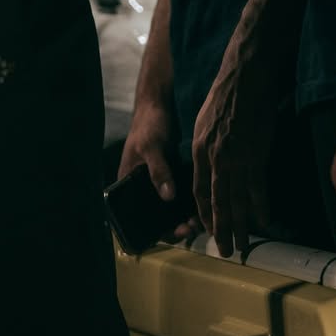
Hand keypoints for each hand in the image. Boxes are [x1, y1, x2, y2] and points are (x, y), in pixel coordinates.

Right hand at [118, 98, 196, 240]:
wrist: (160, 103)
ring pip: (173, 208)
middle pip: (160, 217)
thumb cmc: (148, 124)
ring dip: (188, 216)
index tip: (180, 232)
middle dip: (178, 226)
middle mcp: (145, 187)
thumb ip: (158, 170)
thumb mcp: (151, 146)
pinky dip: (193, 201)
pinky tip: (206, 202)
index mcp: (129, 184)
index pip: (141, 218)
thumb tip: (168, 196)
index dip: (160, 230)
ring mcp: (161, 181)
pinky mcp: (175, 174)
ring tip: (203, 218)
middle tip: (195, 227)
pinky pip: (184, 194)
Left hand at [191, 47, 276, 256]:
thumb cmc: (226, 94)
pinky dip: (260, 206)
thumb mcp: (205, 120)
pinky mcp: (255, 154)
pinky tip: (263, 221)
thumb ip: (207, 145)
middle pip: (216, 201)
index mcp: (198, 149)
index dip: (204, 212)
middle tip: (225, 250)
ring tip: (242, 245)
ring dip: (240, 225)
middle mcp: (213, 157)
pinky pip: (256, 188)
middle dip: (220, 228)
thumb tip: (211, 163)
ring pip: (236, 200)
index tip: (208, 228)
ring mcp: (234, 158)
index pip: (198, 190)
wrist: (245, 76)